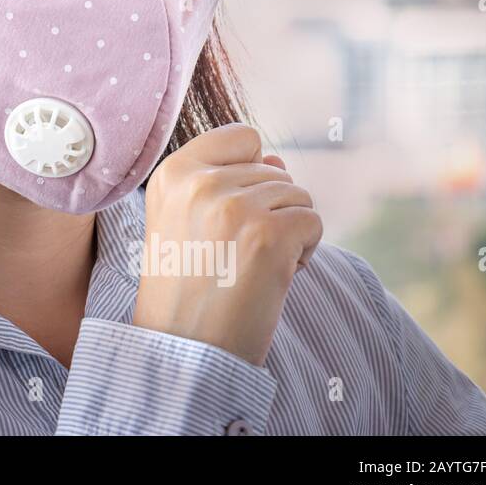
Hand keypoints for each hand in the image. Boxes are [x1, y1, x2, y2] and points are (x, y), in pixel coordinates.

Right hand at [131, 123, 321, 366]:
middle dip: (269, 210)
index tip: (231, 210)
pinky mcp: (270, 235)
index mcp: (171, 174)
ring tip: (251, 265)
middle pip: (274, 171)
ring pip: (297, 195)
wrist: (184, 348)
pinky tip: (274, 276)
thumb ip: (225, 182)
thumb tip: (278, 160)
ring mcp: (235, 207)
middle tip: (235, 253)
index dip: (250, 170)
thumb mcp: (185, 221)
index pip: (241, 136)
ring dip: (289, 231)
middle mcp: (200, 183)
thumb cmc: (185, 287)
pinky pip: (313, 222)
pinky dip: (306, 251)